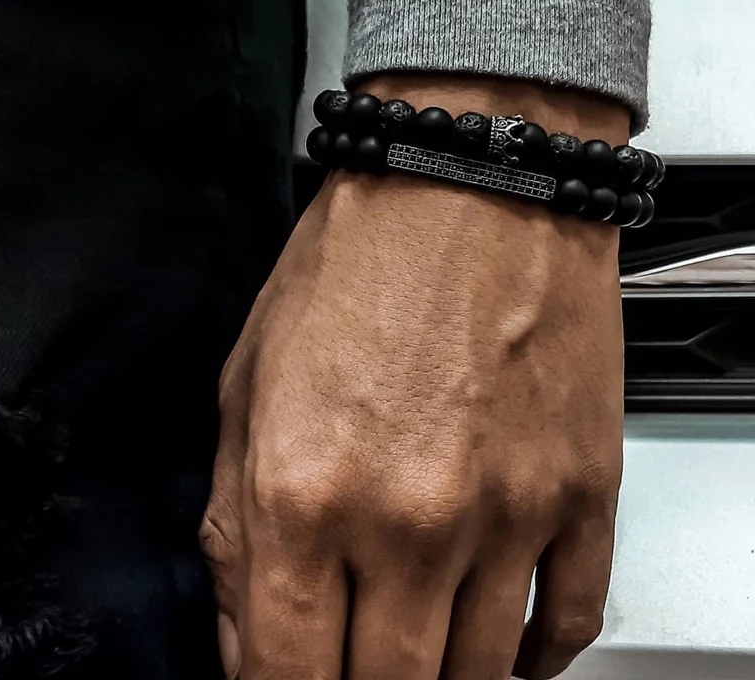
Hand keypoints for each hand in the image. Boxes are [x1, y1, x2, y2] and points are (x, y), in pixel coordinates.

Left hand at [201, 76, 627, 679]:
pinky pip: (568, 622)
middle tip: (350, 661)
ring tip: (419, 651)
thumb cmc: (360, 262)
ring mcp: (508, 511)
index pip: (285, 678)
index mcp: (304, 489)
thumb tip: (249, 631)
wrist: (470, 186)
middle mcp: (410, 518)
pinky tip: (504, 645)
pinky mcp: (580, 489)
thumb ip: (234, 523)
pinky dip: (533, 657)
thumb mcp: (246, 382)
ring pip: (478, 678)